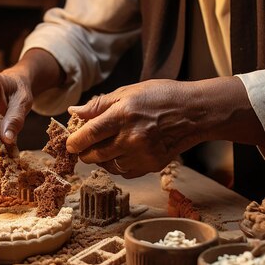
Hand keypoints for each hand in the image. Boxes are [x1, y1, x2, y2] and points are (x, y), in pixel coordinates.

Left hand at [66, 79, 199, 177]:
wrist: (194, 112)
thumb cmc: (161, 97)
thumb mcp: (128, 92)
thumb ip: (99, 105)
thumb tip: (74, 112)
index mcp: (123, 115)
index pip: (89, 134)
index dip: (74, 142)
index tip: (70, 144)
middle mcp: (131, 137)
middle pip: (95, 154)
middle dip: (85, 153)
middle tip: (83, 148)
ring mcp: (142, 154)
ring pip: (109, 165)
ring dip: (103, 159)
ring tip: (109, 146)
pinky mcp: (151, 166)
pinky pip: (124, 172)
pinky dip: (119, 164)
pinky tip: (124, 152)